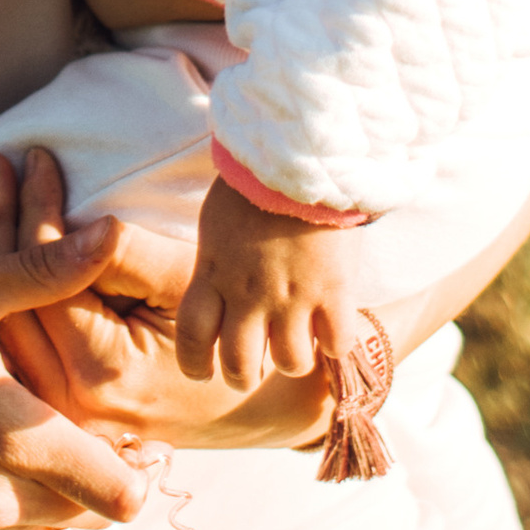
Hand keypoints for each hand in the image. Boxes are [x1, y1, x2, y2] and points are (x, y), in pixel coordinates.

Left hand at [0, 149, 330, 450]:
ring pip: (3, 325)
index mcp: (102, 373)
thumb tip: (78, 225)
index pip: (45, 281)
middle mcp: (68, 403)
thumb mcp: (188, 284)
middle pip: (9, 303)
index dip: (36, 214)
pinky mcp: (57, 411)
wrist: (257, 401)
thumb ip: (126, 257)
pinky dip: (1, 291)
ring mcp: (58, 415)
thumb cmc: (231, 331)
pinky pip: (15, 344)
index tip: (33, 161)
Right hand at [0, 219, 155, 529]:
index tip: (133, 433)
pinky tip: (2, 476)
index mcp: (15, 437)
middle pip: (90, 516)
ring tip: (44, 447)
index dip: (138, 464)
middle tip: (92, 430)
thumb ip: (46, 271)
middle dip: (101, 477)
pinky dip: (17, 523)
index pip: (121, 492)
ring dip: (59, 500)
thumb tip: (111, 236)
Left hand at [174, 179, 364, 388]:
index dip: (195, 364)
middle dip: (244, 375)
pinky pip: (336, 345)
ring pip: (289, 362)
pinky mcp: (333, 291)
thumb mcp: (214, 224)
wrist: (297, 154)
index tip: (202, 371)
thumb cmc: (252, 181)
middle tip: (253, 367)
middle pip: (239, 365)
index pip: (192, 339)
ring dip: (293, 359)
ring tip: (299, 344)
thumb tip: (213, 291)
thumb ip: (214, 265)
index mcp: (213, 274)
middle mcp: (248, 294)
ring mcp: (292, 297)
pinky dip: (335, 345)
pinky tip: (332, 329)